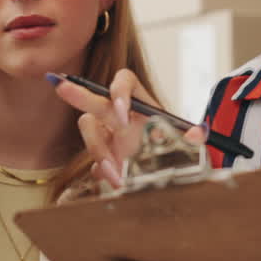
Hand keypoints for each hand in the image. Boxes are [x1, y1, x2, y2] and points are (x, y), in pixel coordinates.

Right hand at [53, 68, 205, 188]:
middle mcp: (119, 114)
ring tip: (117, 174)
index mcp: (140, 101)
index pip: (124, 80)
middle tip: (62, 87)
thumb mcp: (188, 141)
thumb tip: (199, 134)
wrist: (169, 173)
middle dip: (78, 93)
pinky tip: (116, 180)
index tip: (121, 112)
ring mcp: (108, 135)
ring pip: (89, 130)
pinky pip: (94, 161)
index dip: (119, 91)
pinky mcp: (104, 157)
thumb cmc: (177, 148)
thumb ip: (193, 137)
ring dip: (98, 151)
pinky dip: (102, 171)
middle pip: (95, 99)